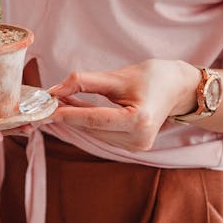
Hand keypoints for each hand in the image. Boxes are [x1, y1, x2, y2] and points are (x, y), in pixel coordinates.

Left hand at [48, 59, 199, 150]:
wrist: (178, 87)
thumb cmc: (152, 77)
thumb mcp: (117, 76)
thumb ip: (84, 82)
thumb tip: (54, 90)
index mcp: (139, 120)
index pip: (95, 119)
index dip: (68, 114)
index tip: (46, 109)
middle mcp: (139, 139)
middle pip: (92, 128)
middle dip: (67, 115)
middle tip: (44, 102)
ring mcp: (136, 146)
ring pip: (94, 133)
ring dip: (75, 119)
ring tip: (58, 101)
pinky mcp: (133, 146)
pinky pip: (102, 134)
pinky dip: (87, 122)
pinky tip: (74, 109)